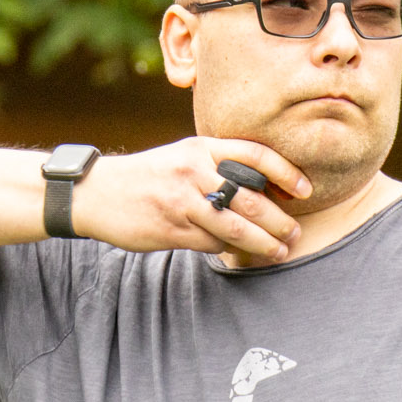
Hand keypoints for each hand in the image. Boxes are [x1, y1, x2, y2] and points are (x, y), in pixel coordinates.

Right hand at [71, 138, 311, 261]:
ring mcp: (182, 202)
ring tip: (280, 251)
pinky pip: (212, 244)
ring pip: (235, 228)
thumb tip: (265, 187)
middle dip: (280, 221)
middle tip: (295, 233)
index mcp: (201, 148)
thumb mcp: (184, 155)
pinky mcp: (172, 230)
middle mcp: (194, 172)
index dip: (286, 173)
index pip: (255, 155)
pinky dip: (230, 250)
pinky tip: (242, 253)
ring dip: (264, 244)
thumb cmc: (150, 175)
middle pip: (251, 200)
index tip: (306, 190)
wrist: (96, 193)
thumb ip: (219, 165)